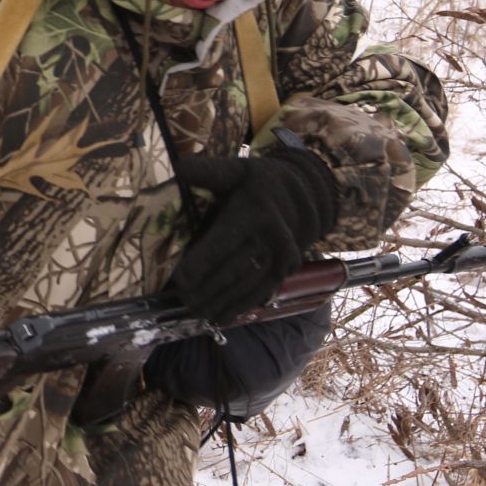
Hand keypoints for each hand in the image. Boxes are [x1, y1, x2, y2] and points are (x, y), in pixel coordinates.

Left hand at [169, 144, 338, 321]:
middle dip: (205, 290)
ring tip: (196, 314)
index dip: (199, 264)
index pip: (222, 243)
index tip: (178, 280)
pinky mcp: (287, 270)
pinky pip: (262, 293)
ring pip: (247, 287)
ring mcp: (282, 256)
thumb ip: (208, 170)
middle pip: (233, 271)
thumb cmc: (259, 182)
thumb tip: (179, 166)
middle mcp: (271, 237)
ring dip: (220, 303)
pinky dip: (240, 307)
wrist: (306, 194)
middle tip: (182, 302)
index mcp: (253, 212)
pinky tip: (220, 319)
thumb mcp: (236, 170)